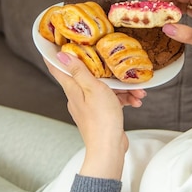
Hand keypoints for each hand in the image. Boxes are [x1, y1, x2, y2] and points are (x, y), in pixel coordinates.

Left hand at [45, 53, 144, 179]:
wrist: (109, 149)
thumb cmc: (101, 121)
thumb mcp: (93, 89)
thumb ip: (80, 71)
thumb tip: (62, 56)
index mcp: (72, 89)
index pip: (58, 68)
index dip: (54, 54)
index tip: (54, 41)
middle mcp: (78, 97)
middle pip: (88, 75)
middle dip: (106, 71)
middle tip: (119, 66)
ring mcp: (89, 106)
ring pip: (104, 88)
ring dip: (122, 88)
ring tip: (137, 91)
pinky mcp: (100, 114)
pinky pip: (111, 100)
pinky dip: (123, 99)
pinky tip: (135, 100)